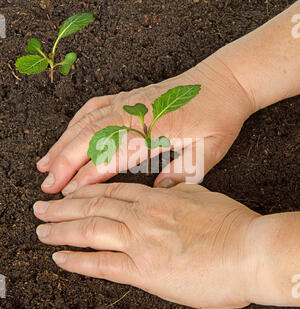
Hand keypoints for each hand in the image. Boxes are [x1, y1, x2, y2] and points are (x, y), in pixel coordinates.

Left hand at [34, 183, 259, 308]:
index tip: (69, 194)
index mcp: (157, 199)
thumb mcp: (202, 196)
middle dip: (63, 208)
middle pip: (93, 208)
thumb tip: (168, 187)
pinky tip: (61, 257)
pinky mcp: (145, 270)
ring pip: (90, 231)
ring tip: (42, 230)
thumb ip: (179, 192)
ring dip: (61, 230)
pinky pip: (102, 264)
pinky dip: (78, 260)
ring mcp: (140, 242)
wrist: (249, 250)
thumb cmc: (230, 224)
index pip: (111, 192)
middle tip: (41, 208)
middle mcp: (142, 217)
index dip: (85, 192)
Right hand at [37, 54, 253, 194]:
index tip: (69, 194)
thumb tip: (159, 191)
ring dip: (63, 144)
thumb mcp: (210, 148)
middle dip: (64, 163)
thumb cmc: (219, 115)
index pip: (111, 155)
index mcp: (155, 128)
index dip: (88, 177)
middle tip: (48, 186)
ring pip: (86, 123)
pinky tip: (67, 133)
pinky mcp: (130, 97)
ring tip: (45, 164)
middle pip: (89, 138)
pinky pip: (95, 107)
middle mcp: (136, 113)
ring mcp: (130, 102)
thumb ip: (185, 171)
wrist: (224, 81)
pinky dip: (76, 122)